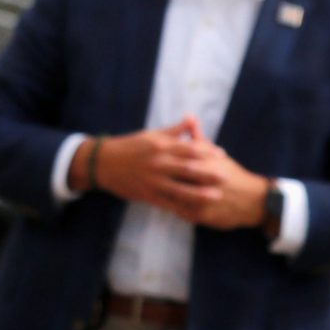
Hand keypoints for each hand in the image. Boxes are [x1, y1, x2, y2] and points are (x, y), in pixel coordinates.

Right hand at [90, 119, 260, 227]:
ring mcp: (152, 180)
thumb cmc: (130, 146)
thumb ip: (174, 130)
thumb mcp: (151, 135)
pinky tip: (194, 212)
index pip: (188, 148)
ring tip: (215, 196)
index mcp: (160, 146)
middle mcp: (157, 163)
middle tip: (226, 177)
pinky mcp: (147, 195)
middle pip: (188, 169)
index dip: (207, 151)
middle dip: (208, 173)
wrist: (103, 163)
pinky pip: (167, 203)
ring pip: (180, 189)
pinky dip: (181, 208)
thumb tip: (192, 118)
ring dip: (199, 194)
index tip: (222, 154)